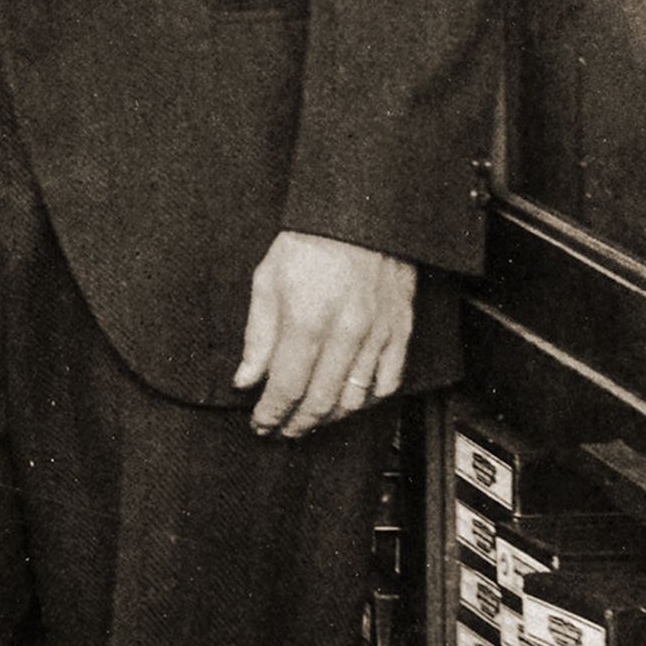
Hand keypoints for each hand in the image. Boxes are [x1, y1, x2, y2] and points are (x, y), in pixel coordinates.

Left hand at [234, 229, 418, 439]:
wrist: (362, 215)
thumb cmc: (311, 241)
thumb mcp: (267, 280)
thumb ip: (257, 336)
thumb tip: (246, 379)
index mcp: (307, 321)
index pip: (286, 387)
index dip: (271, 413)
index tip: (260, 423)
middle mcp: (346, 334)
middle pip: (321, 401)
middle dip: (296, 423)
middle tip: (281, 430)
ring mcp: (377, 336)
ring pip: (355, 399)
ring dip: (329, 418)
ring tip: (309, 420)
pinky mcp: (400, 332)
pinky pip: (388, 382)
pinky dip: (367, 401)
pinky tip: (349, 402)